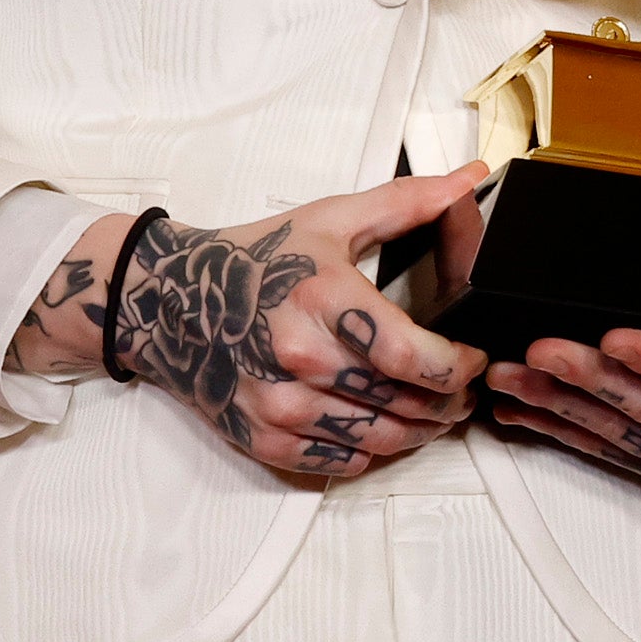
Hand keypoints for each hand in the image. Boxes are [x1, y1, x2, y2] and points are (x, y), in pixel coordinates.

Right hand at [81, 165, 488, 479]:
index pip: (411, 355)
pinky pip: (344, 463)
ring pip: (382, 441)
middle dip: (450, 401)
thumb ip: (407, 202)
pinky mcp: (264, 438)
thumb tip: (471, 178)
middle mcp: (298, 357)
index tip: (472, 358)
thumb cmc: (253, 259)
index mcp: (320, 298)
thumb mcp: (328, 220)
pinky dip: (371, 449)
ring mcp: (279, 404)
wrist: (167, 299)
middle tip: (460, 388)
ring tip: (429, 408)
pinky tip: (376, 422)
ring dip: (420, 431)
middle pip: (406, 404)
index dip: (459, 367)